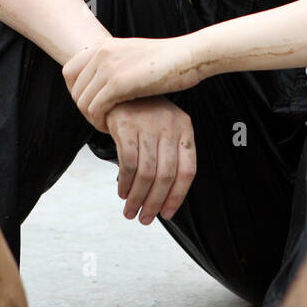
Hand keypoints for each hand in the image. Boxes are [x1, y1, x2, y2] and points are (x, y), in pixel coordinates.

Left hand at [64, 35, 200, 131]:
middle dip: (84, 108)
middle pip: (74, 89)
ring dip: (91, 118)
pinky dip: (99, 122)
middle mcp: (102, 53)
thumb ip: (115, 63)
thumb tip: (103, 81)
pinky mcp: (118, 83)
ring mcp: (109, 67)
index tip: (90, 103)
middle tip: (99, 118)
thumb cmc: (169, 61)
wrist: (188, 56)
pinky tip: (110, 126)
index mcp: (105, 45)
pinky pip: (95, 109)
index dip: (75, 91)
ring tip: (105, 124)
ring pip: (82, 101)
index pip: (69, 70)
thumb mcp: (134, 55)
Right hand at [104, 97, 195, 223]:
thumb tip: (165, 197)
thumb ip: (170, 155)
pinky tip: (122, 192)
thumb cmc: (144, 115)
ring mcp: (148, 124)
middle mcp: (169, 126)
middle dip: (155, 202)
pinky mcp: (126, 125)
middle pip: (167, 175)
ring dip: (137, 197)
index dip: (178, 196)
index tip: (167, 214)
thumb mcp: (165, 128)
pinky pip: (128, 162)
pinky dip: (125, 182)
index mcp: (185, 128)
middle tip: (145, 219)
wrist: (118, 87)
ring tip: (130, 211)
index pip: (187, 170)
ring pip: (147, 173)